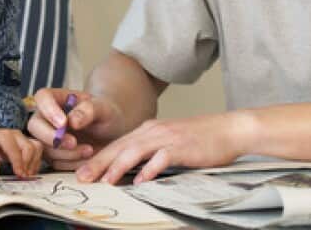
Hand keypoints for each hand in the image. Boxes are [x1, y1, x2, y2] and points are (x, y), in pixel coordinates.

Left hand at [0, 126, 43, 177]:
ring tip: (27, 174)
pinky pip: (38, 151)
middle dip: (27, 163)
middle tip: (23, 176)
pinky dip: (36, 162)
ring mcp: (23, 138)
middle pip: (28, 147)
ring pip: (36, 147)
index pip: (12, 146)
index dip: (17, 161)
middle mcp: (15, 134)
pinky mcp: (28, 142)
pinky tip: (29, 171)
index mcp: (2, 135)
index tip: (18, 173)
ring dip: (34, 163)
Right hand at [26, 88, 126, 170]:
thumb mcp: (103, 109)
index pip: (43, 97)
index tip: (63, 123)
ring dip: (66, 153)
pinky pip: (55, 163)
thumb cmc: (106, 116)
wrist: (112, 135)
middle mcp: (48, 117)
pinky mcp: (53, 156)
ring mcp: (48, 137)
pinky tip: (87, 158)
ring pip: (45, 148)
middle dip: (52, 137)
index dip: (48, 110)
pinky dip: (71, 163)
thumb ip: (89, 110)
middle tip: (73, 142)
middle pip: (34, 126)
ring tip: (89, 150)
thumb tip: (71, 121)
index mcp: (58, 98)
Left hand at [75, 112, 255, 184]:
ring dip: (117, 166)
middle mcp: (154, 130)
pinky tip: (140, 181)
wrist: (229, 129)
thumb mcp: (170, 142)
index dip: (98, 158)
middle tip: (81, 177)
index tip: (82, 171)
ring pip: (135, 151)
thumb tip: (133, 171)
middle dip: (99, 162)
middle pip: (120, 146)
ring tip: (104, 181)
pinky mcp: (182, 147)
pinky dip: (150, 169)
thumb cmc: (200, 139)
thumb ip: (151, 151)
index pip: (118, 144)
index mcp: (149, 129)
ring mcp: (168, 137)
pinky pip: (162, 158)